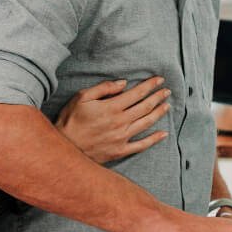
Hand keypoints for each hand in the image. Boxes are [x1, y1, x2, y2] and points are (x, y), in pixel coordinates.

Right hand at [55, 77, 170, 163]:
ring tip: (167, 105)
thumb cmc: (71, 120)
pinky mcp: (120, 151)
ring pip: (146, 123)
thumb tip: (123, 83)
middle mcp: (120, 122)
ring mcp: (121, 138)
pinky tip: (163, 134)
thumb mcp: (81, 97)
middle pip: (145, 107)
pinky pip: (141, 145)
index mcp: (111, 107)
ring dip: (159, 113)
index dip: (150, 85)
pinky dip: (154, 139)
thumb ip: (104, 88)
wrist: (65, 147)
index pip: (137, 93)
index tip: (159, 80)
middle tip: (167, 90)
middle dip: (158, 97)